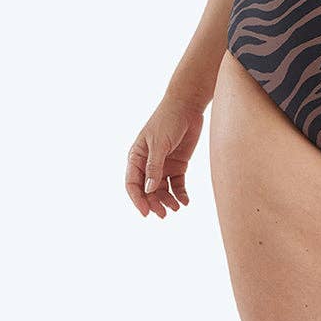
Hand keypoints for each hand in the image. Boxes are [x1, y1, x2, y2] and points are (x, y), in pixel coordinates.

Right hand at [125, 97, 204, 217]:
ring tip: (176, 208)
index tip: (146, 213)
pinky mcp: (178, 164)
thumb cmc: (168, 120)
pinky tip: (185, 201)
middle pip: (148, 190)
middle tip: (163, 214)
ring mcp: (164, 165)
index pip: (133, 184)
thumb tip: (149, 190)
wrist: (188, 105)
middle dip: (154, 203)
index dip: (137, 200)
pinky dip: (180, 193)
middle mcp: (148, 164)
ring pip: (163, 189)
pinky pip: (177, 184)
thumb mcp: (159, 143)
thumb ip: (154, 167)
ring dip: (168, 200)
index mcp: (136, 157)